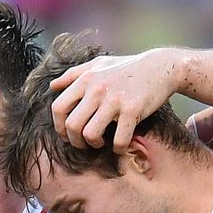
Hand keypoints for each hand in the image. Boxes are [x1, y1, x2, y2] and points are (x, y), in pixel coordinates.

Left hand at [49, 48, 186, 151]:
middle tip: (84, 143)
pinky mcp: (132, 110)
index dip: (59, 127)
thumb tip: (52, 86)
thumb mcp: (98, 64)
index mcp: (86, 79)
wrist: (160, 67)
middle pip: (72, 126)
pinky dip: (118, 149)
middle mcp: (97, 89)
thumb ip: (73, 74)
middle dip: (75, 141)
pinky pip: (118, 140)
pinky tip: (120, 145)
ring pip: (90, 135)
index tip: (68, 134)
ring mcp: (115, 100)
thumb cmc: (126, 68)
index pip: (59, 108)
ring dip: (94, 145)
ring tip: (101, 142)